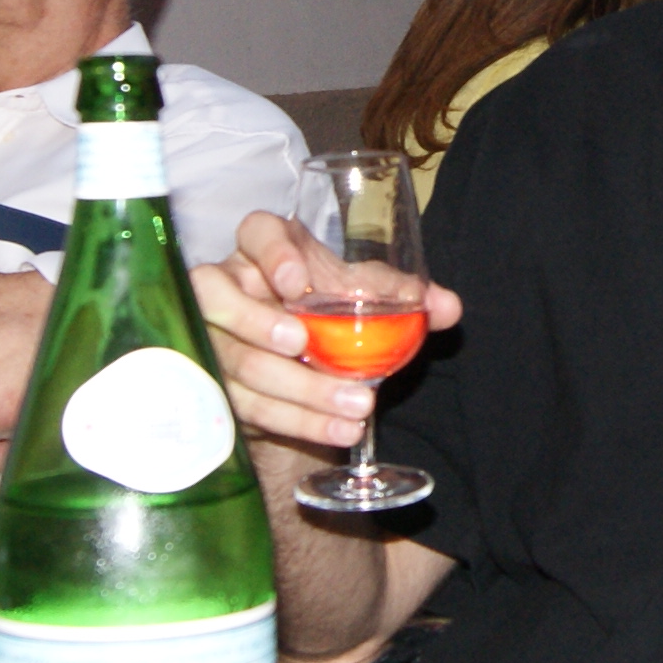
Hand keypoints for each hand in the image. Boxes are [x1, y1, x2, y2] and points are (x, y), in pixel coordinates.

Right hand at [195, 210, 463, 458]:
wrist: (304, 369)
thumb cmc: (326, 314)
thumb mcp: (363, 298)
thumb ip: (402, 297)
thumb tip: (446, 307)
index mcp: (265, 253)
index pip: (254, 232)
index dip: (269, 254)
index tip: (295, 282)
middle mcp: (229, 291)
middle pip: (220, 301)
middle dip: (260, 325)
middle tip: (303, 344)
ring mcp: (215, 342)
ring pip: (238, 364)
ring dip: (298, 389)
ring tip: (355, 407)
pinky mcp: (220, 390)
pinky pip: (250, 407)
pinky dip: (299, 421)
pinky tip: (338, 429)